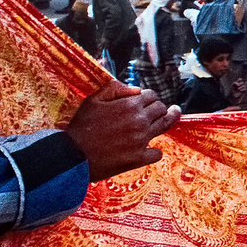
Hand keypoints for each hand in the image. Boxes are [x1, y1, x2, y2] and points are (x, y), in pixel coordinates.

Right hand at [65, 83, 181, 181]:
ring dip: (170, 119)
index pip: (152, 96)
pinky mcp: (138, 158)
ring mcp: (141, 140)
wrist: (73, 155)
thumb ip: (115, 88)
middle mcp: (139, 121)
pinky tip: (149, 148)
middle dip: (160, 107)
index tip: (147, 101)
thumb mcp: (93, 100)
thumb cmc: (82, 126)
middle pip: (161, 109)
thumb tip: (136, 89)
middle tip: (159, 109)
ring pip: (165, 126)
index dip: (150, 97)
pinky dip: (154, 150)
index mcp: (130, 105)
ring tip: (174, 114)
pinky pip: (157, 152)